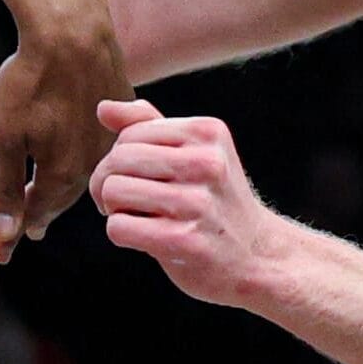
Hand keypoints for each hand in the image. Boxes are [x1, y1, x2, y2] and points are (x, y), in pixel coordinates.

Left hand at [0, 14, 128, 262]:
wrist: (72, 31)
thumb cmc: (30, 81)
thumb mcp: (5, 136)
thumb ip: (6, 187)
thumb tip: (5, 235)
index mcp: (63, 172)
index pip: (35, 214)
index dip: (14, 232)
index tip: (2, 254)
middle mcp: (93, 162)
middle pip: (61, 197)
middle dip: (40, 213)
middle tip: (26, 230)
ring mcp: (109, 138)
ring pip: (84, 174)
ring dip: (62, 189)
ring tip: (48, 198)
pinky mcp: (120, 113)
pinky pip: (101, 148)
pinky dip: (85, 160)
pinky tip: (81, 158)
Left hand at [89, 98, 287, 306]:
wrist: (258, 257)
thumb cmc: (214, 200)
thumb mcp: (193, 152)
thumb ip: (147, 125)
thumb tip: (104, 107)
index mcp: (207, 132)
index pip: (128, 135)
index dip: (119, 159)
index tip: (138, 178)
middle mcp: (207, 164)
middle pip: (116, 161)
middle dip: (109, 183)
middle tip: (129, 201)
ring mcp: (198, 203)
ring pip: (112, 191)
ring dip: (115, 210)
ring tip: (143, 218)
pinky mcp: (186, 241)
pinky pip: (118, 227)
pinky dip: (122, 235)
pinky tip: (149, 238)